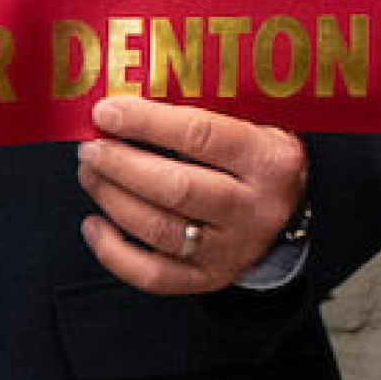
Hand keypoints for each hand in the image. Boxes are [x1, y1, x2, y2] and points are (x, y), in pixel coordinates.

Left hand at [80, 92, 307, 293]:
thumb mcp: (249, 124)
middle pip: (176, 188)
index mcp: (268, 160)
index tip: (107, 112)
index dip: (145, 122)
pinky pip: (153, 275)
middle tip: (91, 148)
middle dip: (121, 165)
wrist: (289, 210)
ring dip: (112, 199)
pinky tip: (95, 225)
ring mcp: (233, 249)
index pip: (200, 135)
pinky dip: (114, 252)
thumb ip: (198, 110)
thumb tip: (126, 102)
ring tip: (91, 174)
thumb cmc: (254, 158)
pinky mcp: (210, 278)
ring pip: (160, 230)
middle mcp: (254, 209)